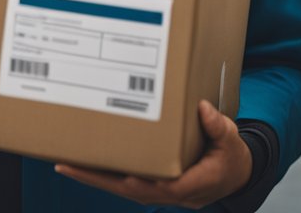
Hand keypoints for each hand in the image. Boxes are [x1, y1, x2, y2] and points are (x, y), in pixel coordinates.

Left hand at [54, 100, 252, 209]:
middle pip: (129, 190)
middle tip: (67, 164)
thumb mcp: (231, 140)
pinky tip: (83, 164)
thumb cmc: (230, 157)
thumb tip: (203, 109)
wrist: (235, 174)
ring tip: (66, 162)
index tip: (120, 174)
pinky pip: (123, 183)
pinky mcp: (152, 185)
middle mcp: (172, 192)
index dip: (142, 182)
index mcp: (193, 184)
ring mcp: (160, 191)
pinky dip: (103, 176)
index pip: (165, 187)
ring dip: (94, 178)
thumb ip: (218, 126)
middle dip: (98, 179)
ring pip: (121, 189)